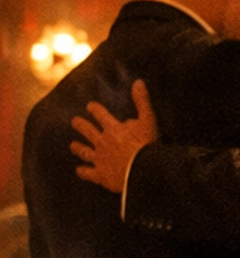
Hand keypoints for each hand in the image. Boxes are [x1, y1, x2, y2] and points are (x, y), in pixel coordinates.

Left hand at [71, 79, 158, 193]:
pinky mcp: (101, 175)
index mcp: (113, 128)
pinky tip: (79, 170)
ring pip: (84, 151)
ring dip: (78, 147)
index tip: (90, 106)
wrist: (143, 171)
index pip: (100, 114)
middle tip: (75, 121)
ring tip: (72, 145)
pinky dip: (83, 171)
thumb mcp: (148, 120)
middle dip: (80, 125)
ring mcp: (99, 159)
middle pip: (87, 131)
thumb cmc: (146, 146)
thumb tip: (138, 82)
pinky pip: (88, 173)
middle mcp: (102, 142)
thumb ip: (142, 101)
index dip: (94, 109)